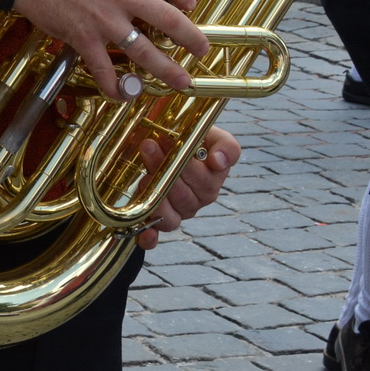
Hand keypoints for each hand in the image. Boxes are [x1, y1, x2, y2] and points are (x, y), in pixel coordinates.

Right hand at [15, 0, 208, 97]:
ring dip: (167, 70)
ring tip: (181, 81)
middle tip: (202, 50)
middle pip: (172, 21)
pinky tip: (123, 96)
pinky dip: (114, 87)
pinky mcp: (85, 39)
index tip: (186, 2)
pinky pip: (104, 70)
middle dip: (193, 39)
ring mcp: (106, 22)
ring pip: (146, 52)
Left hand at [134, 126, 239, 250]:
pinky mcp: (158, 220)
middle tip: (148, 146)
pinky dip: (149, 238)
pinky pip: (155, 235)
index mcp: (213, 179)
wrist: (162, 140)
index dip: (188, 166)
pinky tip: (145, 235)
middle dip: (165, 171)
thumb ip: (225, 145)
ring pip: (171, 217)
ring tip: (144, 178)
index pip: (205, 181)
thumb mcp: (209, 133)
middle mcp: (198, 199)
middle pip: (184, 196)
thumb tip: (219, 161)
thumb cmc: (187, 135)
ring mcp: (179, 212)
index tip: (168, 142)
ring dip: (156, 200)